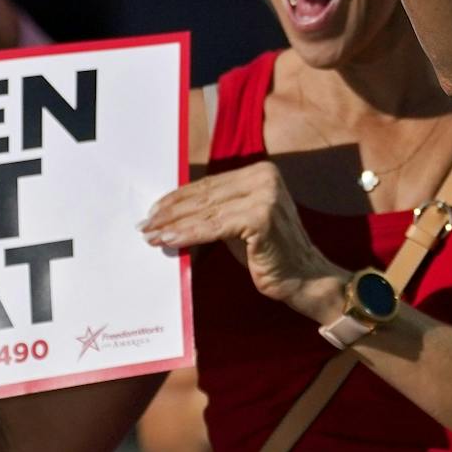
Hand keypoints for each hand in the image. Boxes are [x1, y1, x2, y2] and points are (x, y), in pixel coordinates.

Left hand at [141, 162, 345, 319]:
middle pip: (205, 195)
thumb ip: (216, 210)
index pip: (209, 185)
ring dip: (174, 224)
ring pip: (207, 210)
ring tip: (151, 235)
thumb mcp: (240, 224)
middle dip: (171, 212)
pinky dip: (189, 234)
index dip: (177, 198)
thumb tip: (172, 212)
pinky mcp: (262, 216)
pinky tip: (170, 241)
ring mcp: (265, 195)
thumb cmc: (270, 254)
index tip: (153, 212)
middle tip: (145, 225)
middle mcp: (264, 177)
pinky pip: (215, 226)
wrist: (306, 279)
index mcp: (261, 172)